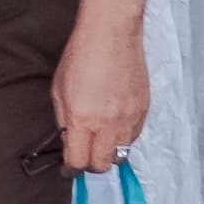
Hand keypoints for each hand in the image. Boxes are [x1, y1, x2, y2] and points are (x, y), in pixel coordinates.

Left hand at [50, 14, 147, 172]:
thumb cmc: (81, 56)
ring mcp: (129, 117)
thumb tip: (69, 143)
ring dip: (110, 151)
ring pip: (122, 153)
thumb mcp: (59, 91)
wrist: (112, 34)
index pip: (79, 161)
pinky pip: (134, 136)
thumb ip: (64, 121)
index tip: (69, 168)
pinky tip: (114, 122)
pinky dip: (123, 137)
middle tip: (85, 155)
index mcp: (83, 118)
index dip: (72, 169)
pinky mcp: (144, 110)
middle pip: (103, 165)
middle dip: (92, 165)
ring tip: (100, 136)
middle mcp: (108, 122)